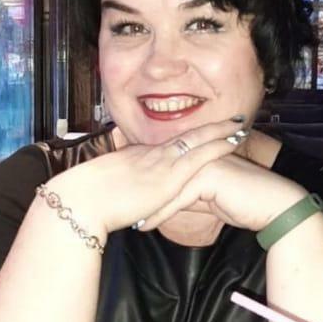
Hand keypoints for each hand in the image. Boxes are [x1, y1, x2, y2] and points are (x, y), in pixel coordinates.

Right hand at [45, 119, 247, 236]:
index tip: (201, 134)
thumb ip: (121, 191)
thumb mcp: (106, 191)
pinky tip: (234, 141)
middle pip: (186, 136)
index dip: (188, 138)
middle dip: (210, 128)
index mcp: (135, 157)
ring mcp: (161, 163)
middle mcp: (150, 154)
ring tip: (240, 126)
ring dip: (220, 133)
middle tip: (231, 119)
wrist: (82, 202)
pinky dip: (219, 146)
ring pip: (197, 140)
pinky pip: (200, 155)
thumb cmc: (86, 201)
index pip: (168, 145)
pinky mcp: (169, 176)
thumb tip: (129, 198)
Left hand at [140, 154, 308, 231]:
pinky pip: (178, 199)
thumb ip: (192, 194)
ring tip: (131, 221)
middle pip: (163, 175)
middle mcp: (199, 154)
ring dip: (148, 206)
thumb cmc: (246, 202)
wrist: (274, 205)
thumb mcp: (211, 197)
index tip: (130, 201)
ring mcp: (203, 163)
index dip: (148, 186)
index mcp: (199, 154)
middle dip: (141, 194)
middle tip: (121, 210)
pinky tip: (146, 226)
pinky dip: (160, 214)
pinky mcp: (208, 178)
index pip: (167, 168)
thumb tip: (173, 201)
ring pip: (167, 187)